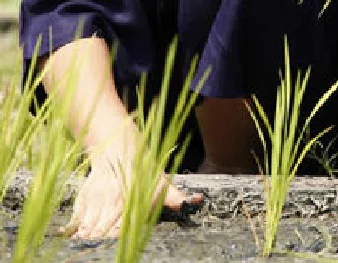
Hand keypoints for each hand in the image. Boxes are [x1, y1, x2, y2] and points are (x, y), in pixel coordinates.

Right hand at [63, 149, 202, 239]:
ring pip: (86, 231)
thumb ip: (177, 197)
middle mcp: (110, 205)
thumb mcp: (162, 183)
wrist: (118, 150)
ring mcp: (94, 203)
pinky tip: (77, 239)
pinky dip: (75, 233)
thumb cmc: (143, 170)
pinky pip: (75, 223)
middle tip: (102, 252)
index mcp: (129, 203)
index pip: (120, 232)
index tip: (118, 249)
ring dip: (87, 241)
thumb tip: (198, 201)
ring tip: (89, 247)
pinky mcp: (83, 201)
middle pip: (100, 235)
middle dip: (100, 245)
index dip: (117, 243)